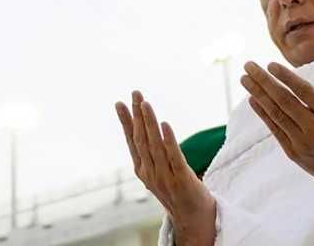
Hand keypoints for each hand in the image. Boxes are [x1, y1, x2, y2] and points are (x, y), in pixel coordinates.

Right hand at [116, 91, 215, 244]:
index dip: (126, 121)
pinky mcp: (181, 180)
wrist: (193, 219)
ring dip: (149, 122)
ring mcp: (164, 177)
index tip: (120, 103)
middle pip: (141, 139)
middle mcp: (150, 173)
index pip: (132, 141)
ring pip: (154, 145)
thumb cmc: (177, 192)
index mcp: (142, 170)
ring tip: (146, 103)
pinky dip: (168, 140)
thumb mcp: (158, 173)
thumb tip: (144, 130)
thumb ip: (151, 154)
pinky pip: (174, 156)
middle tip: (135, 94)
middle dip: (137, 115)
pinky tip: (164, 124)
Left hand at [241, 59, 313, 206]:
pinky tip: (252, 100)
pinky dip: (263, 114)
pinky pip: (275, 129)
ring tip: (245, 79)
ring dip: (258, 94)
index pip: (305, 92)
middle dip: (264, 81)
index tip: (271, 64)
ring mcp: (303, 141)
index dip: (287, 77)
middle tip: (249, 65)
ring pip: (277, 114)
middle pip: (284, 101)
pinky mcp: (294, 152)